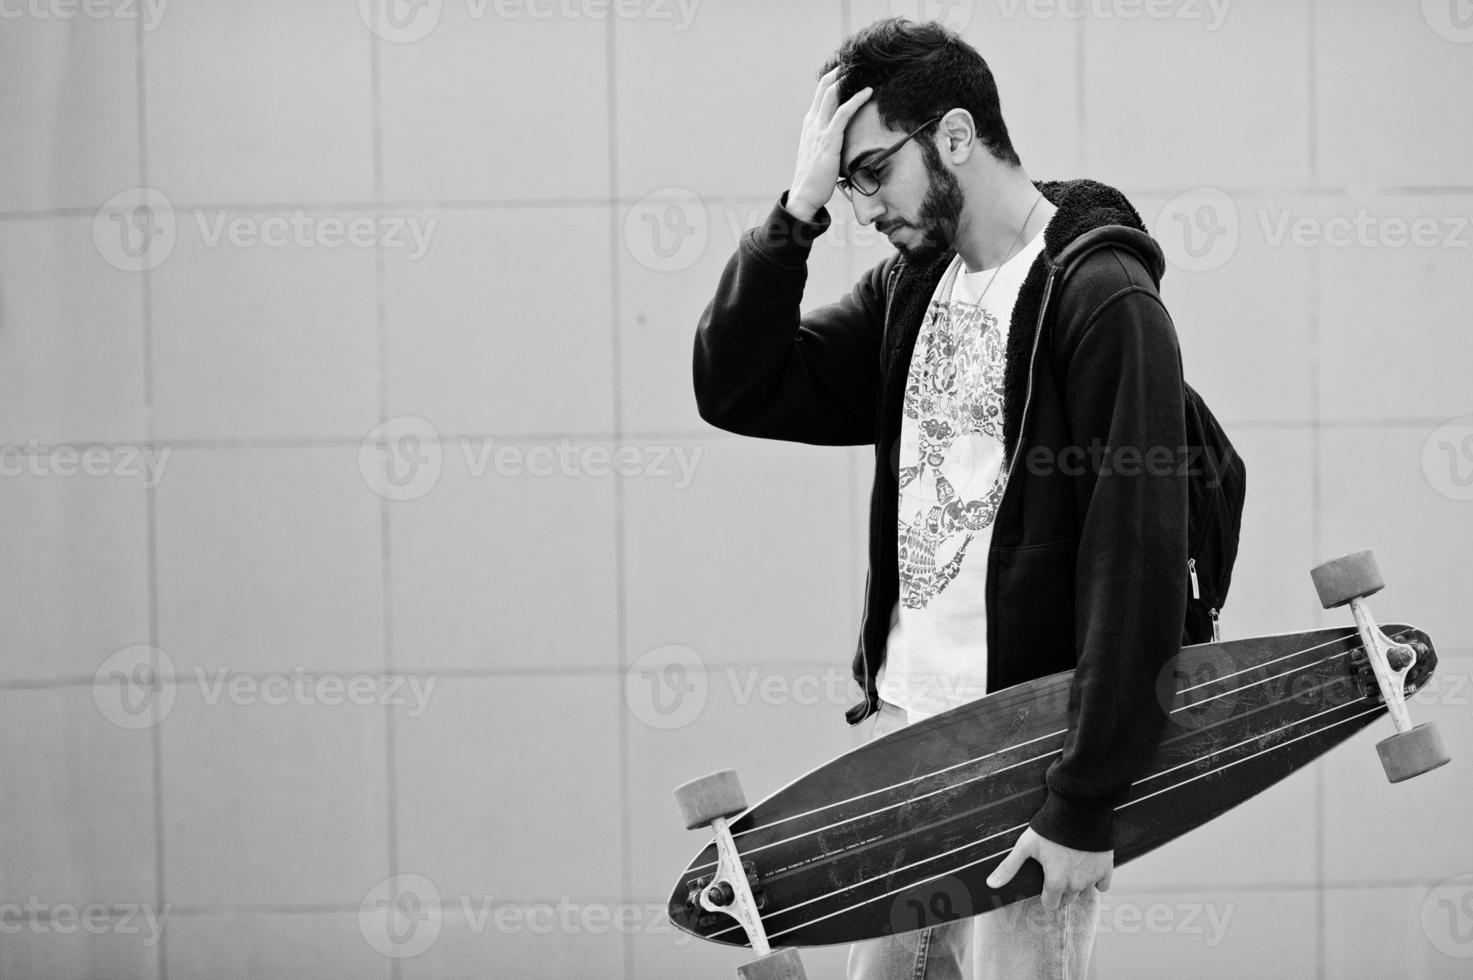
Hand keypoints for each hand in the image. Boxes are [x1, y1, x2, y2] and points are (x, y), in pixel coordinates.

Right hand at [786, 67, 871, 220]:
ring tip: (861, 70)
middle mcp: (812, 123)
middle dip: (838, 72)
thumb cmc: (814, 178)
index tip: (845, 71)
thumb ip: (827, 141)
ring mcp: (819, 130)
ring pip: (831, 95)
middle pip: (824, 88)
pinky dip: (856, 99)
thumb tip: (841, 139)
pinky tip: (868, 92)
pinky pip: (843, 113)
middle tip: (853, 62)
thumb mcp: (818, 153)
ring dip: (847, 80)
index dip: (831, 80)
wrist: (804, 195)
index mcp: (809, 124)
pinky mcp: (829, 139)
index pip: (819, 95)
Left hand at [985, 827, 1112, 910]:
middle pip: (1066, 899)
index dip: (1045, 896)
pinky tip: (1087, 866)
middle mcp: (1075, 885)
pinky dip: (1096, 880)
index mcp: (1055, 882)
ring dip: (1077, 885)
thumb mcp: (1025, 846)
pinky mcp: (1106, 869)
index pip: (1050, 904)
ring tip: (1070, 865)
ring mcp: (1092, 878)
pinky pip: (1103, 885)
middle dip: (1060, 890)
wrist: (1079, 810)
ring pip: (1083, 892)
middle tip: (1055, 870)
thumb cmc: (1049, 827)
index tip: (1044, 884)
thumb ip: (1009, 867)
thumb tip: (990, 884)